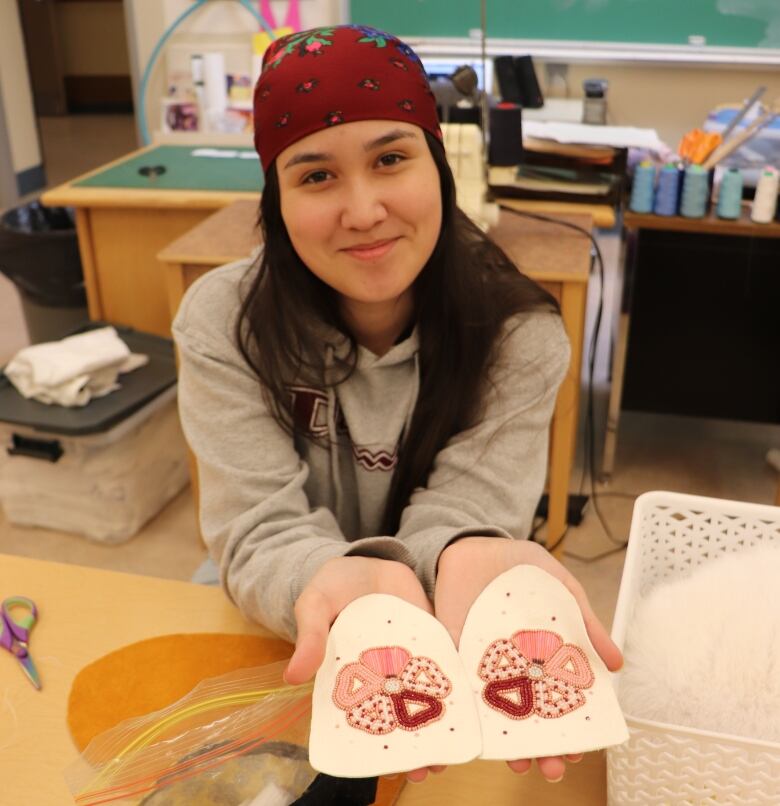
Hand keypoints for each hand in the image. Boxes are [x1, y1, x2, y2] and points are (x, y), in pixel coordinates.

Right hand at [285, 556, 437, 783]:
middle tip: (428, 768)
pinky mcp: (432, 635)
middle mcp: (382, 675)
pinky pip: (445, 660)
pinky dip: (457, 680)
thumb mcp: (316, 604)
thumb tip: (292, 676)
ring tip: (453, 749)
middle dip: (413, 745)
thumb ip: (310, 635)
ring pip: (424, 695)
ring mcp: (409, 657)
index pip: (360, 718)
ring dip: (438, 722)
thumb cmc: (334, 586)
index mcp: (350, 676)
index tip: (385, 767)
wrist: (367, 558)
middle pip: (398, 716)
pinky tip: (471, 702)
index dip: (371, 745)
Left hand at [434, 536, 622, 782]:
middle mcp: (514, 669)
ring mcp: (482, 667)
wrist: (475, 544)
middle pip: (529, 717)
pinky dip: (466, 719)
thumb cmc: (522, 568)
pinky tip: (476, 744)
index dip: (571, 728)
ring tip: (521, 766)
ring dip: (508, 745)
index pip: (559, 703)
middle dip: (542, 748)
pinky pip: (459, 692)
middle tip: (555, 769)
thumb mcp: (561, 588)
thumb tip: (617, 664)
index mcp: (543, 657)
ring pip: (496, 715)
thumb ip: (585, 623)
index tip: (582, 750)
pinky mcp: (453, 657)